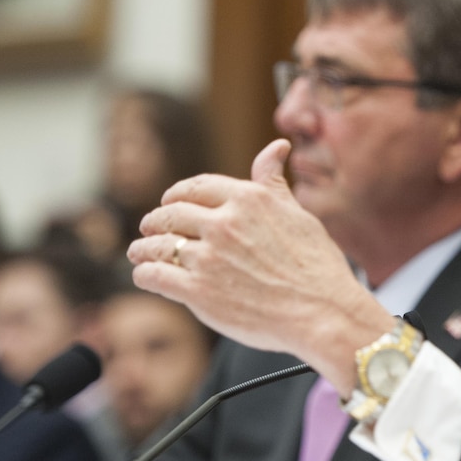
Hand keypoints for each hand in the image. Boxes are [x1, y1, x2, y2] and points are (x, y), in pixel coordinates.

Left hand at [127, 139, 392, 393]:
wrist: (322, 313)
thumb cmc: (317, 266)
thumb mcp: (298, 213)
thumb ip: (274, 182)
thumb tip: (277, 147)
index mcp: (248, 199)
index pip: (196, 187)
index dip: (177, 194)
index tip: (170, 202)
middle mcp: (224, 223)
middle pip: (171, 214)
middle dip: (155, 220)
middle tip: (148, 228)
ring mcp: (208, 257)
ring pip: (157, 244)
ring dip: (143, 247)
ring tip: (138, 253)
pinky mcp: (197, 291)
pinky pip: (154, 276)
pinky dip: (145, 274)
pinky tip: (145, 276)